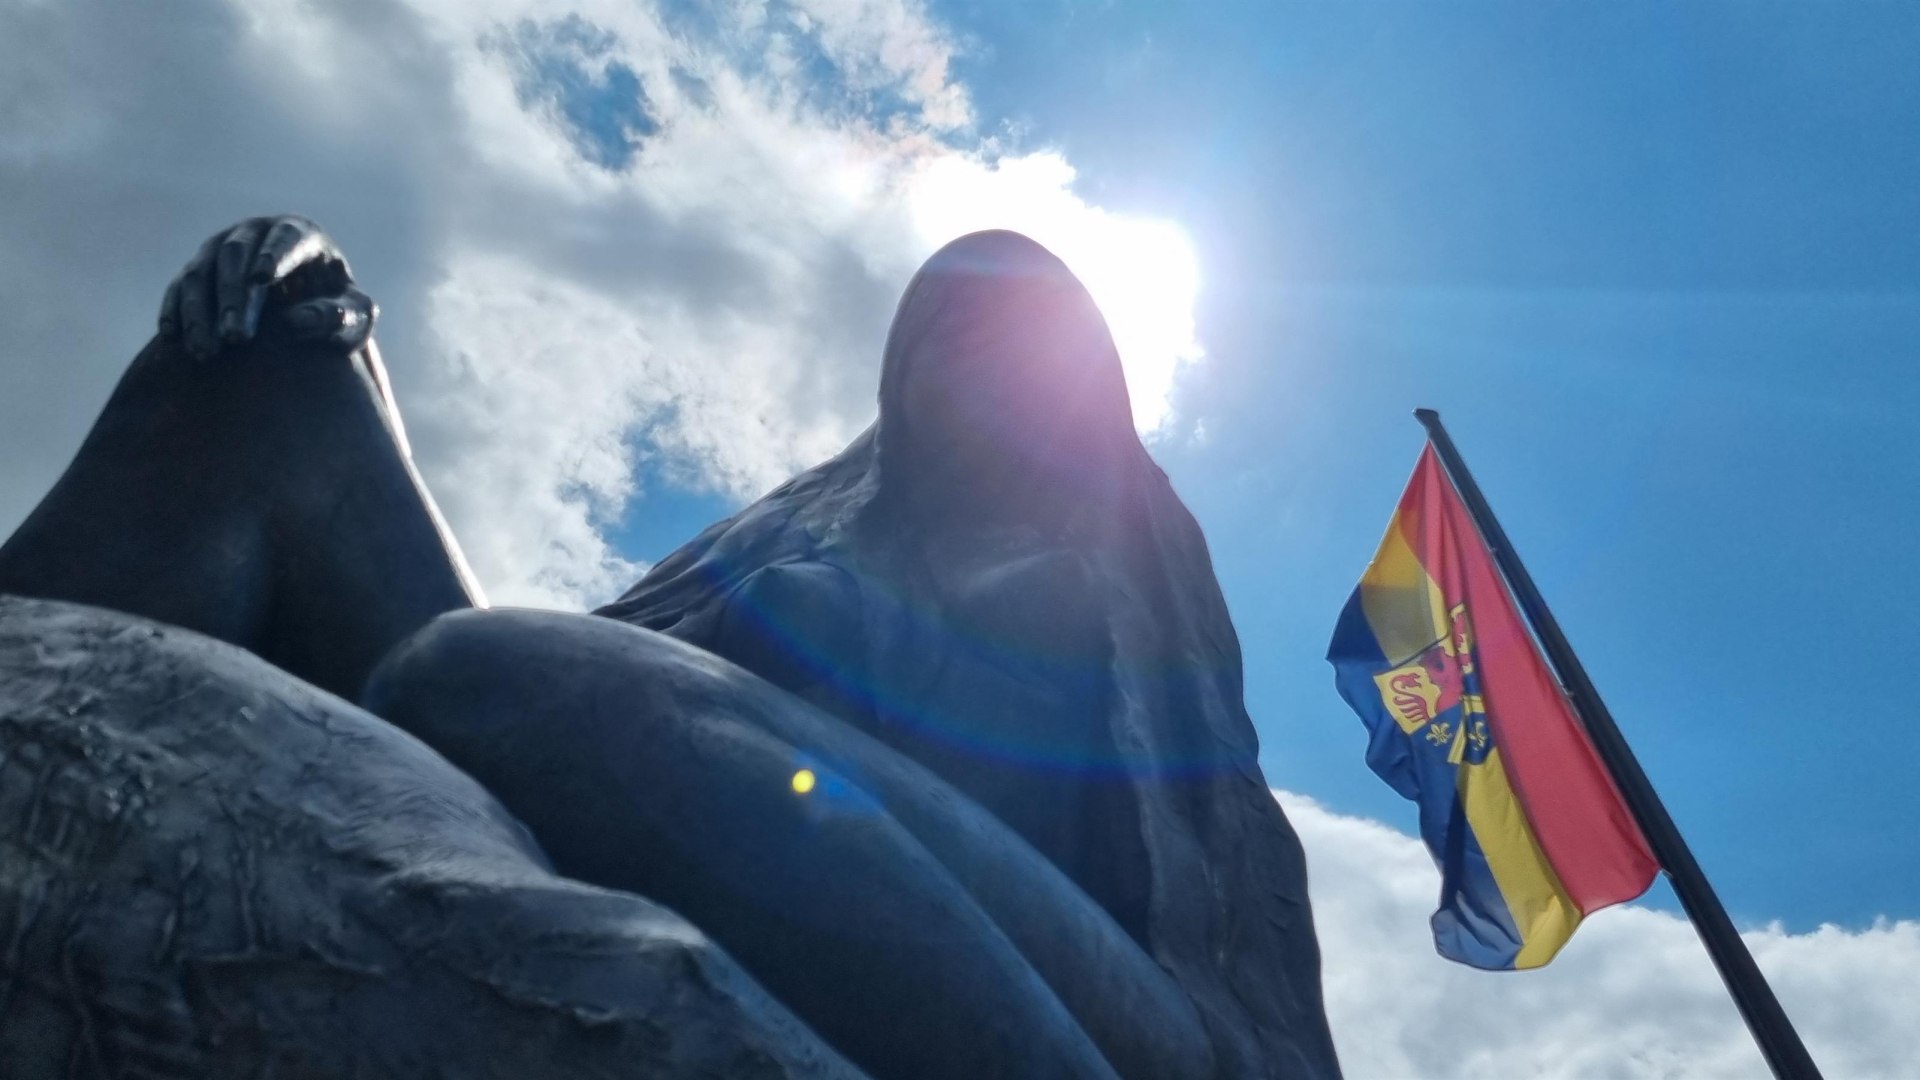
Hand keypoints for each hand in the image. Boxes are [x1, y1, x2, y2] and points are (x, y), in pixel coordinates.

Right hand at [158, 215, 377, 358]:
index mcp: (301, 234)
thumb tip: (298, 320)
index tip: (262, 279)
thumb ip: (339, 317)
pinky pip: (179, 286)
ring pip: (201, 271)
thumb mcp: (353, 317)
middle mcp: (256, 232)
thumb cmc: (338, 309)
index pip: (286, 237)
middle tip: (237, 339)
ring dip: (199, 310)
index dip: (274, 255)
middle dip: (234, 297)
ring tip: (207, 351)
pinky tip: (173, 338)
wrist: (309, 309)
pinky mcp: (199, 269)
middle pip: (236, 255)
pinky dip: (174, 310)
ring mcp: (222, 247)